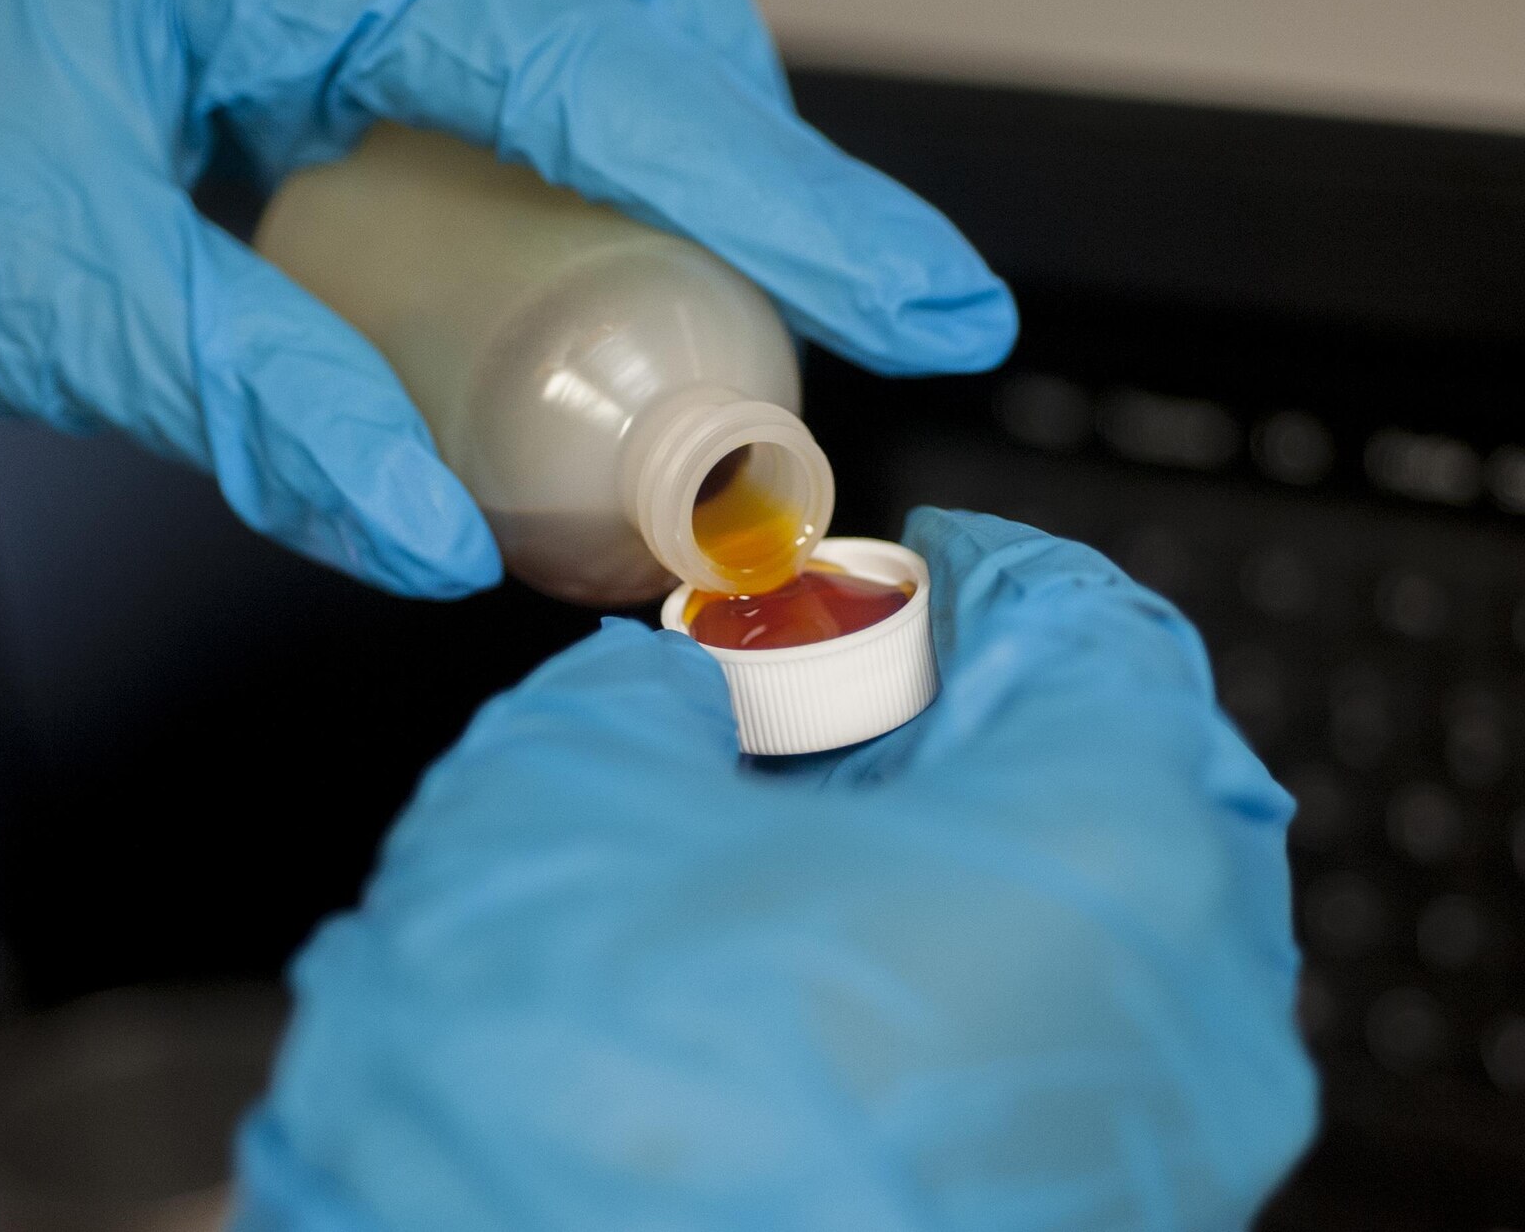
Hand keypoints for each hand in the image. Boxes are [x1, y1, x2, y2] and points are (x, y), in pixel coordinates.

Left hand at [0, 0, 1012, 597]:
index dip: (770, 179)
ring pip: (561, 19)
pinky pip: (471, 93)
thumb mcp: (43, 288)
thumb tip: (430, 533)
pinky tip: (566, 290)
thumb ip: (258, 404)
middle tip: (828, 292)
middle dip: (740, 136)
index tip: (921, 292)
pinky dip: (554, 189)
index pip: (575, 45)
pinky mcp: (278, 60)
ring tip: (716, 301)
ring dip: (661, 155)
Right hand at [235, 509, 1315, 1229]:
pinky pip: (1053, 1065)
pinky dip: (959, 987)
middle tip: (831, 698)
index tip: (904, 569)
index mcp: (1098, 853)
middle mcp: (1179, 1027)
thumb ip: (666, 689)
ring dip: (959, 861)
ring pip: (1092, 942)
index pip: (1089, 630)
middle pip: (1112, 788)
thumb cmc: (558, 1084)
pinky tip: (811, 973)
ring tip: (797, 840)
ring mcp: (1146, 1169)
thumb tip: (697, 698)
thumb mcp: (572, 780)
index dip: (971, 574)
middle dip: (966, 723)